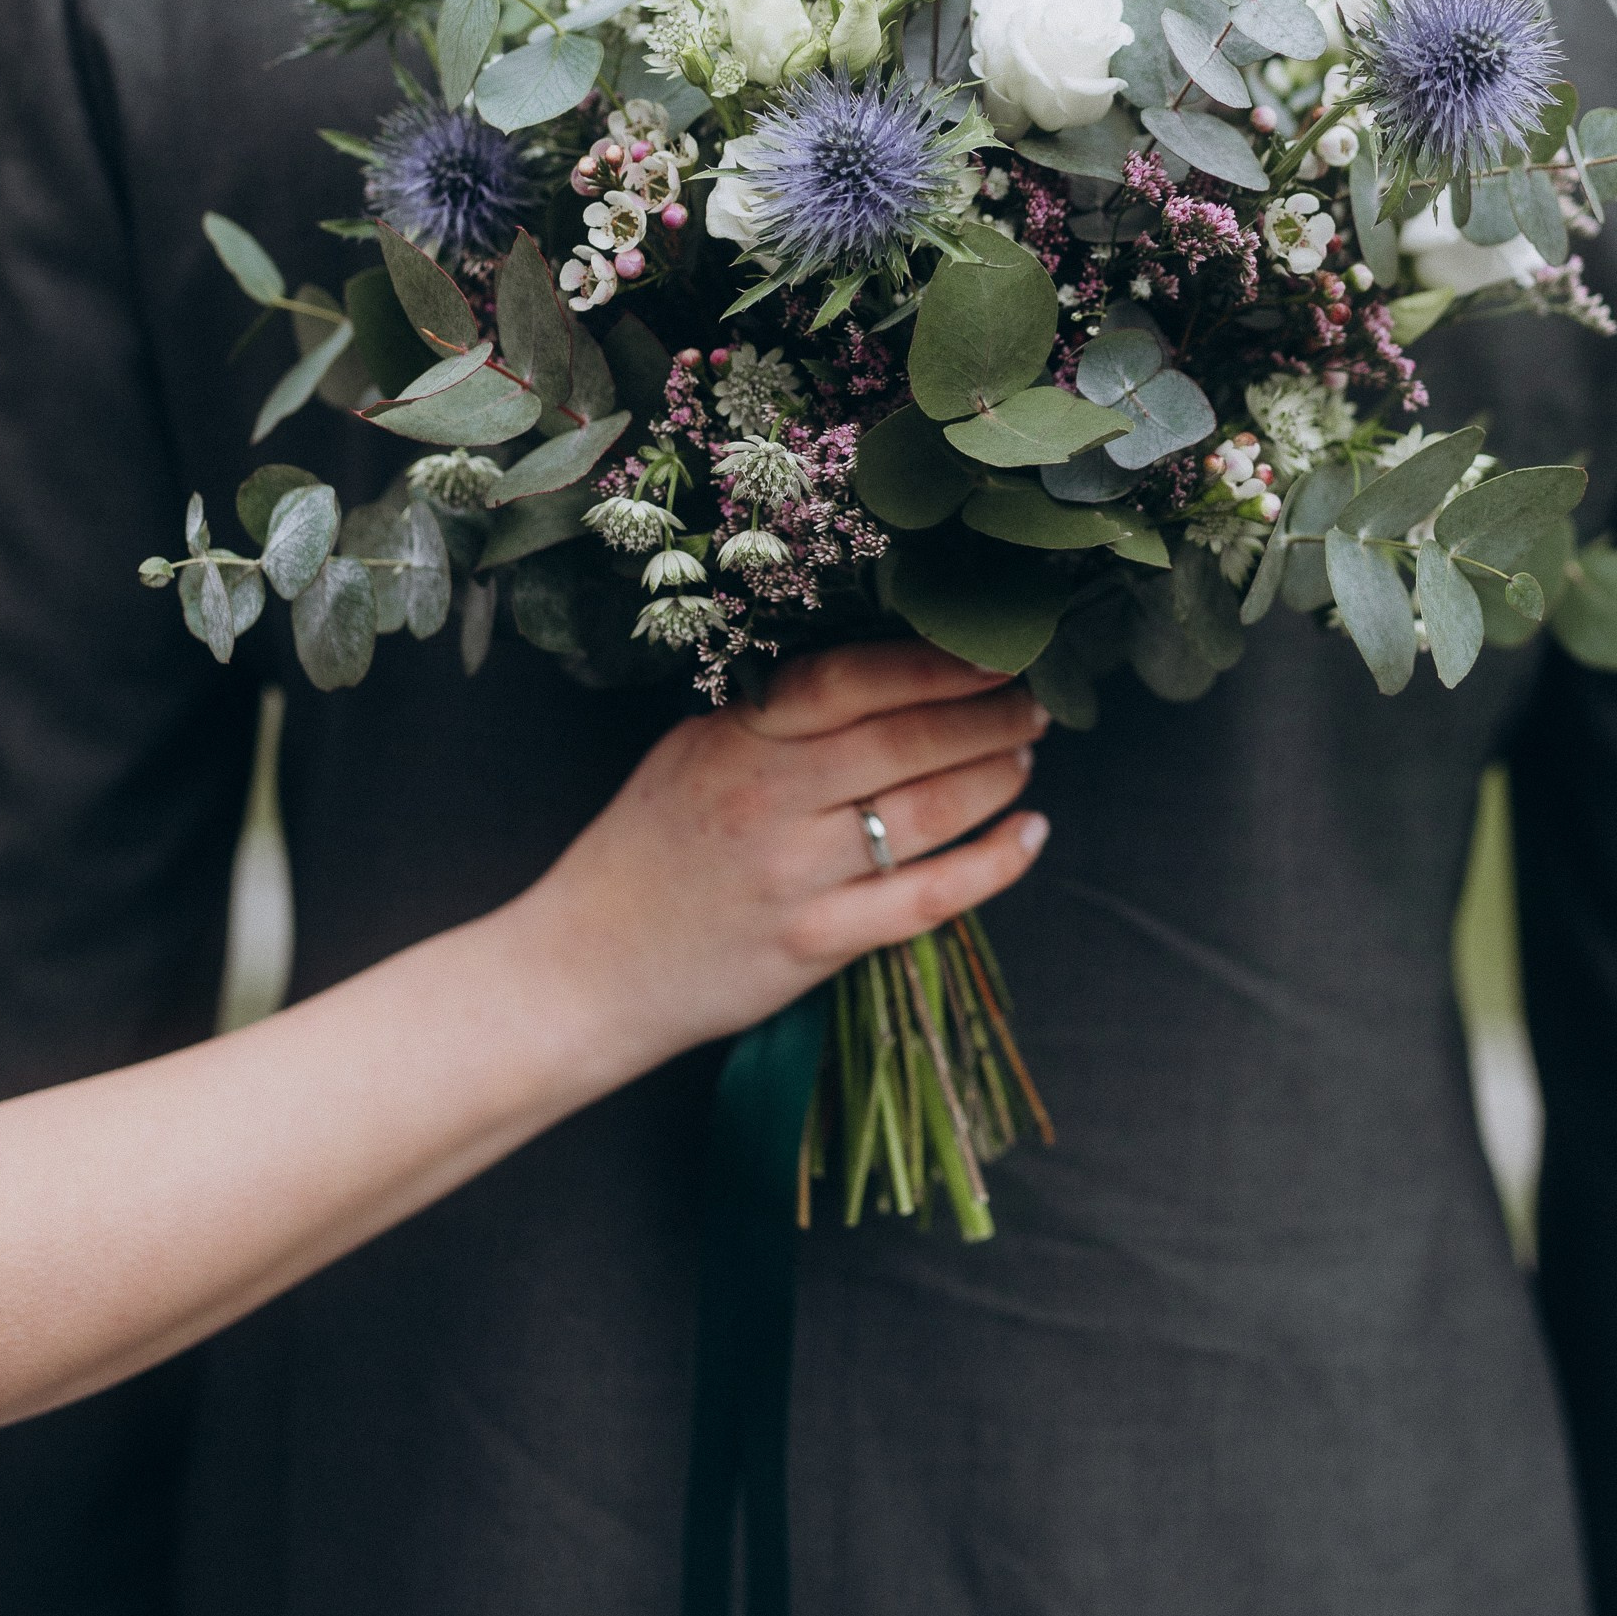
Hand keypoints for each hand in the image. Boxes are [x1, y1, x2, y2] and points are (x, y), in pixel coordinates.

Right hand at [515, 642, 1050, 1075]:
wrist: (583, 969)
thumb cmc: (645, 849)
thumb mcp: (690, 752)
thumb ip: (774, 715)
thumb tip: (883, 670)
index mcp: (736, 741)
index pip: (850, 680)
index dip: (933, 660)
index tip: (991, 647)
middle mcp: (766, 802)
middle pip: (904, 742)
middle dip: (987, 716)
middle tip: (1033, 701)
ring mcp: (792, 878)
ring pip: (926, 815)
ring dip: (995, 778)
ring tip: (1026, 757)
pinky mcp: (812, 946)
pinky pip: (924, 901)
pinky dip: (991, 865)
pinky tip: (1029, 836)